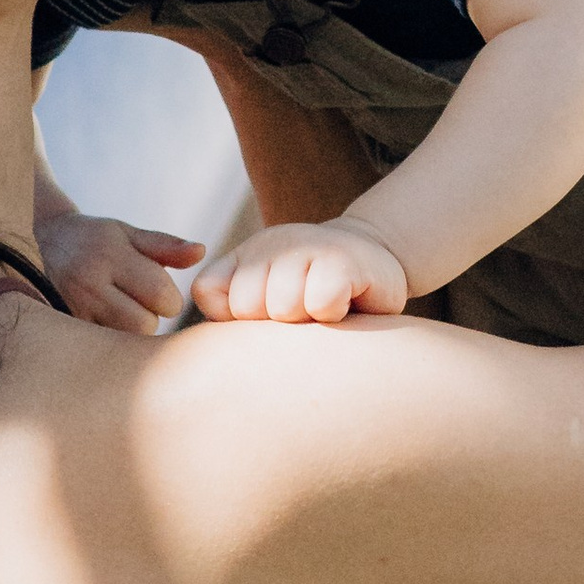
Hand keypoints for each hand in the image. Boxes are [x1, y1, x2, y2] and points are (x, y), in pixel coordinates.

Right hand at [38, 209, 205, 333]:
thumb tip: (201, 252)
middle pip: (145, 325)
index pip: (162, 294)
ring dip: (128, 333)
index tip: (155, 291)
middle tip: (133, 303)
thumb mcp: (127, 234)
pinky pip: (99, 351)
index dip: (167, 298)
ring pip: (123, 343)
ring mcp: (70, 309)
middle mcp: (88, 283)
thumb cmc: (93, 241)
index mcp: (110, 255)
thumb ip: (165, 245)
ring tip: (115, 313)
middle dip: (148, 317)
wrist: (35, 245)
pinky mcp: (60, 329)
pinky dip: (107, 345)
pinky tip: (100, 324)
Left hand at [193, 218, 412, 326]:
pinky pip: (322, 304)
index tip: (271, 310)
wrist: (374, 263)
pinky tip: (346, 302)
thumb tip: (211, 340)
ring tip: (323, 305)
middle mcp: (269, 243)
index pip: (209, 294)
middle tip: (303, 310)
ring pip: (284, 307)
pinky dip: (335, 313)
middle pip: (247, 306)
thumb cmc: (315, 295)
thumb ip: (224, 309)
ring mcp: (306, 246)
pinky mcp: (343, 260)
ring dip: (308, 319)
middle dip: (275, 321)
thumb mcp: (263, 299)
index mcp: (245, 255)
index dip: (242, 317)